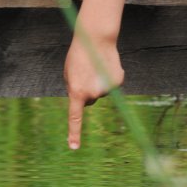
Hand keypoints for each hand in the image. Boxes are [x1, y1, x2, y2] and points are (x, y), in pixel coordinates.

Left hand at [64, 34, 124, 149]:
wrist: (95, 38)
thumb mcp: (69, 73)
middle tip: (85, 73)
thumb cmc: (79, 55)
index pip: (75, 117)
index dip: (74, 133)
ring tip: (95, 65)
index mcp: (77, 93)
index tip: (74, 148)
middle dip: (87, 92)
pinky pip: (111, 85)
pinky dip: (109, 77)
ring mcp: (107, 89)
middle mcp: (93, 94)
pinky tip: (106, 64)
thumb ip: (74, 89)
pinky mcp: (118, 82)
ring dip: (98, 82)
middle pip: (90, 100)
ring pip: (101, 92)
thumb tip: (86, 99)